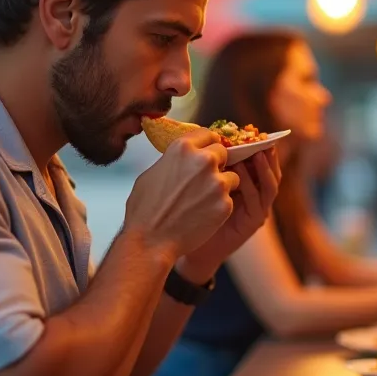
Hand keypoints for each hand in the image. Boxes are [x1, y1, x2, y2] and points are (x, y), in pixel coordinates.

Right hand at [124, 128, 238, 261]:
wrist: (150, 241)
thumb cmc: (144, 210)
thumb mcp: (151, 174)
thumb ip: (172, 161)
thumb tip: (180, 158)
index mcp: (182, 148)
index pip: (208, 134)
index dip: (208, 144)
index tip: (209, 151)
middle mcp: (203, 160)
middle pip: (223, 152)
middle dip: (218, 163)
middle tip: (206, 179)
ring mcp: (216, 182)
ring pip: (232, 176)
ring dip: (222, 185)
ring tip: (204, 200)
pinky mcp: (225, 203)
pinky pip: (230, 199)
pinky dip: (220, 206)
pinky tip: (204, 214)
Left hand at [179, 148, 281, 281]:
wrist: (191, 246)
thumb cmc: (194, 212)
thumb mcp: (206, 183)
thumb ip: (214, 165)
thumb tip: (212, 136)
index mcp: (248, 183)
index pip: (259, 160)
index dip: (259, 145)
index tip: (252, 130)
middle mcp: (258, 195)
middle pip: (271, 170)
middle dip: (268, 153)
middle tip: (261, 138)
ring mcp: (258, 209)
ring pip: (270, 185)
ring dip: (264, 168)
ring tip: (256, 153)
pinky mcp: (254, 222)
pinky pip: (256, 201)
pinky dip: (250, 186)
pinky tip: (239, 175)